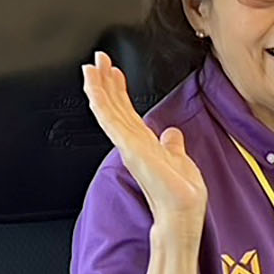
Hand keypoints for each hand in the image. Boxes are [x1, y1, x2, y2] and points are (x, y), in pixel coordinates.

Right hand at [82, 50, 207, 226]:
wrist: (181, 213)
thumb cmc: (181, 195)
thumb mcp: (180, 161)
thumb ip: (172, 146)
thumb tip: (172, 132)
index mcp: (144, 144)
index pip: (127, 112)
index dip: (119, 90)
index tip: (113, 72)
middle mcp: (133, 143)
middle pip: (114, 106)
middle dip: (105, 82)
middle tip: (97, 60)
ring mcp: (129, 145)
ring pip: (109, 110)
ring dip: (99, 87)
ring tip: (91, 67)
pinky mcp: (129, 148)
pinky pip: (111, 121)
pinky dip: (101, 103)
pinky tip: (94, 89)